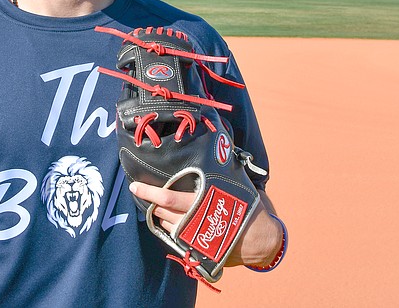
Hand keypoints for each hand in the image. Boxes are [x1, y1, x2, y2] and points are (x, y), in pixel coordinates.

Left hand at [129, 182, 282, 266]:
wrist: (262, 242)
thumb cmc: (250, 209)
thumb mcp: (238, 185)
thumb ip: (222, 171)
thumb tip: (217, 148)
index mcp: (203, 203)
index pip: (169, 198)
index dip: (150, 192)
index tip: (136, 185)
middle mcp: (195, 222)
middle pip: (163, 212)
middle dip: (149, 202)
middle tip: (139, 191)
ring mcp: (194, 239)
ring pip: (167, 225)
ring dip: (158, 215)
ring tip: (154, 203)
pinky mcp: (197, 250)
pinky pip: (175, 239)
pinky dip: (169, 228)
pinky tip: (167, 219)